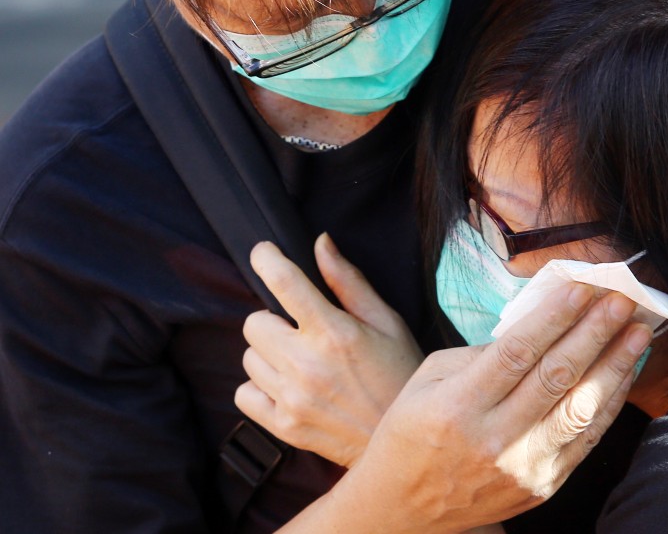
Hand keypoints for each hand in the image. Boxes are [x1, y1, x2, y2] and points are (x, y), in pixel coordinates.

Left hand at [235, 233, 423, 466]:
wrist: (406, 442)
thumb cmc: (401, 374)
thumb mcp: (387, 322)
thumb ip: (348, 281)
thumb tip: (320, 243)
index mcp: (334, 332)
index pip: (283, 282)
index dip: (266, 258)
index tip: (263, 252)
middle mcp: (307, 364)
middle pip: (254, 322)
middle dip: (273, 319)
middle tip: (300, 329)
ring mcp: (292, 398)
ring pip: (248, 357)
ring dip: (269, 353)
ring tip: (300, 362)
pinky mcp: (284, 426)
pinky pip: (244, 393)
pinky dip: (260, 386)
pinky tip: (288, 386)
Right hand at [288, 283, 652, 533]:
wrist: (404, 509)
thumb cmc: (411, 432)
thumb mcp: (427, 380)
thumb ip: (479, 353)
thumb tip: (538, 326)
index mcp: (458, 406)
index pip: (517, 353)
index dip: (554, 318)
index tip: (582, 288)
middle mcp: (494, 439)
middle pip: (555, 376)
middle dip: (594, 333)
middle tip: (622, 301)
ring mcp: (522, 467)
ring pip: (580, 409)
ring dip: (614, 366)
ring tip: (637, 333)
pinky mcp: (542, 486)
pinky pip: (586, 439)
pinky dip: (610, 403)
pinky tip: (623, 374)